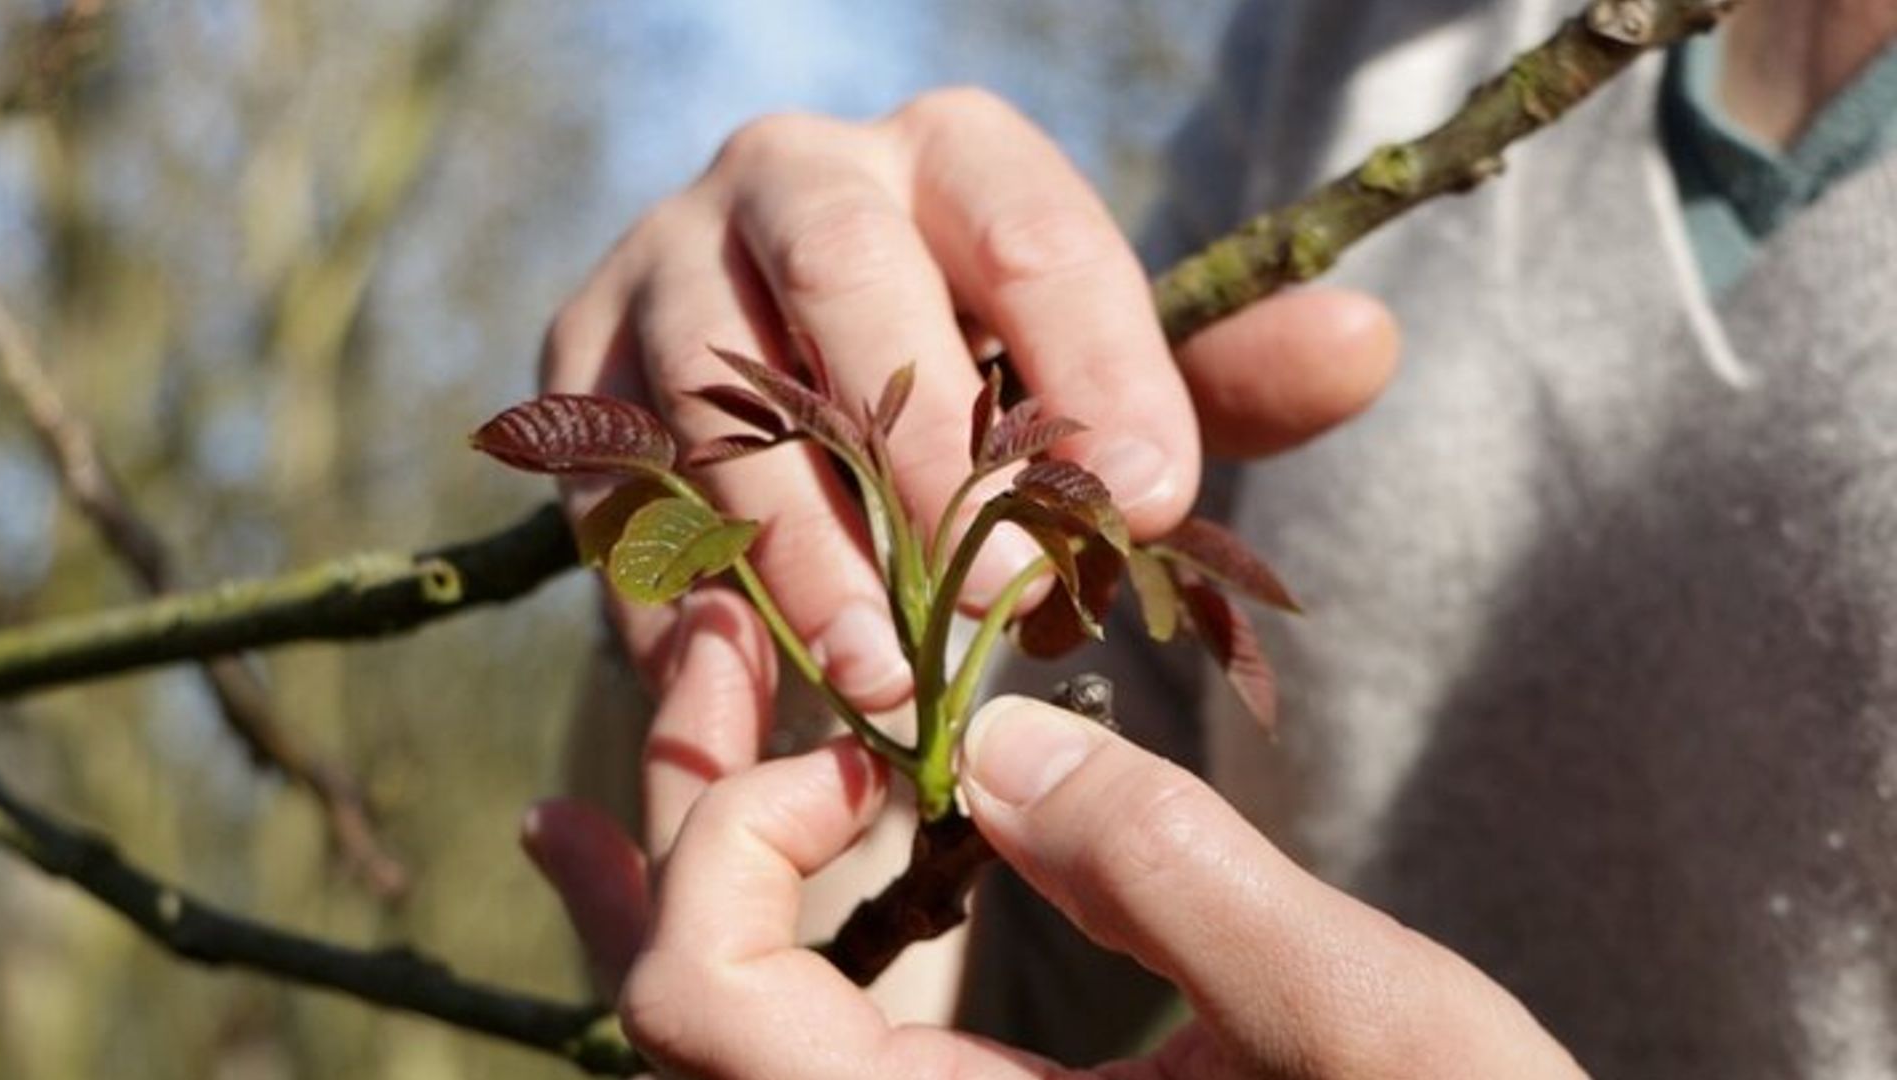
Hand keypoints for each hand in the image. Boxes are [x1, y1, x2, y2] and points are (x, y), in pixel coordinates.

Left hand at [533, 681, 1585, 1076]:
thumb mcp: (1366, 1026)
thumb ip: (1180, 887)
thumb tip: (1000, 741)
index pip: (705, 1011)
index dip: (731, 845)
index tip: (872, 753)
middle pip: (682, 1009)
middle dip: (686, 805)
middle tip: (716, 634)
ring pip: (728, 1029)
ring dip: (707, 851)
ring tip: (714, 686)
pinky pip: (807, 1040)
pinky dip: (762, 923)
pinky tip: (787, 827)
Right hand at [541, 87, 1397, 708]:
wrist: (788, 375)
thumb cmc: (978, 380)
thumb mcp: (1103, 371)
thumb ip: (1224, 370)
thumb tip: (1368, 346)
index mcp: (945, 153)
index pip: (1032, 237)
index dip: (1097, 371)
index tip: (1149, 510)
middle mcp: (790, 174)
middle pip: (845, 281)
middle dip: (923, 453)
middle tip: (994, 605)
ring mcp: (664, 263)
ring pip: (717, 396)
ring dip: (801, 554)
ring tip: (881, 686)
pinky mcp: (573, 366)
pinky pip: (615, 481)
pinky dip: (678, 590)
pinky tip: (748, 688)